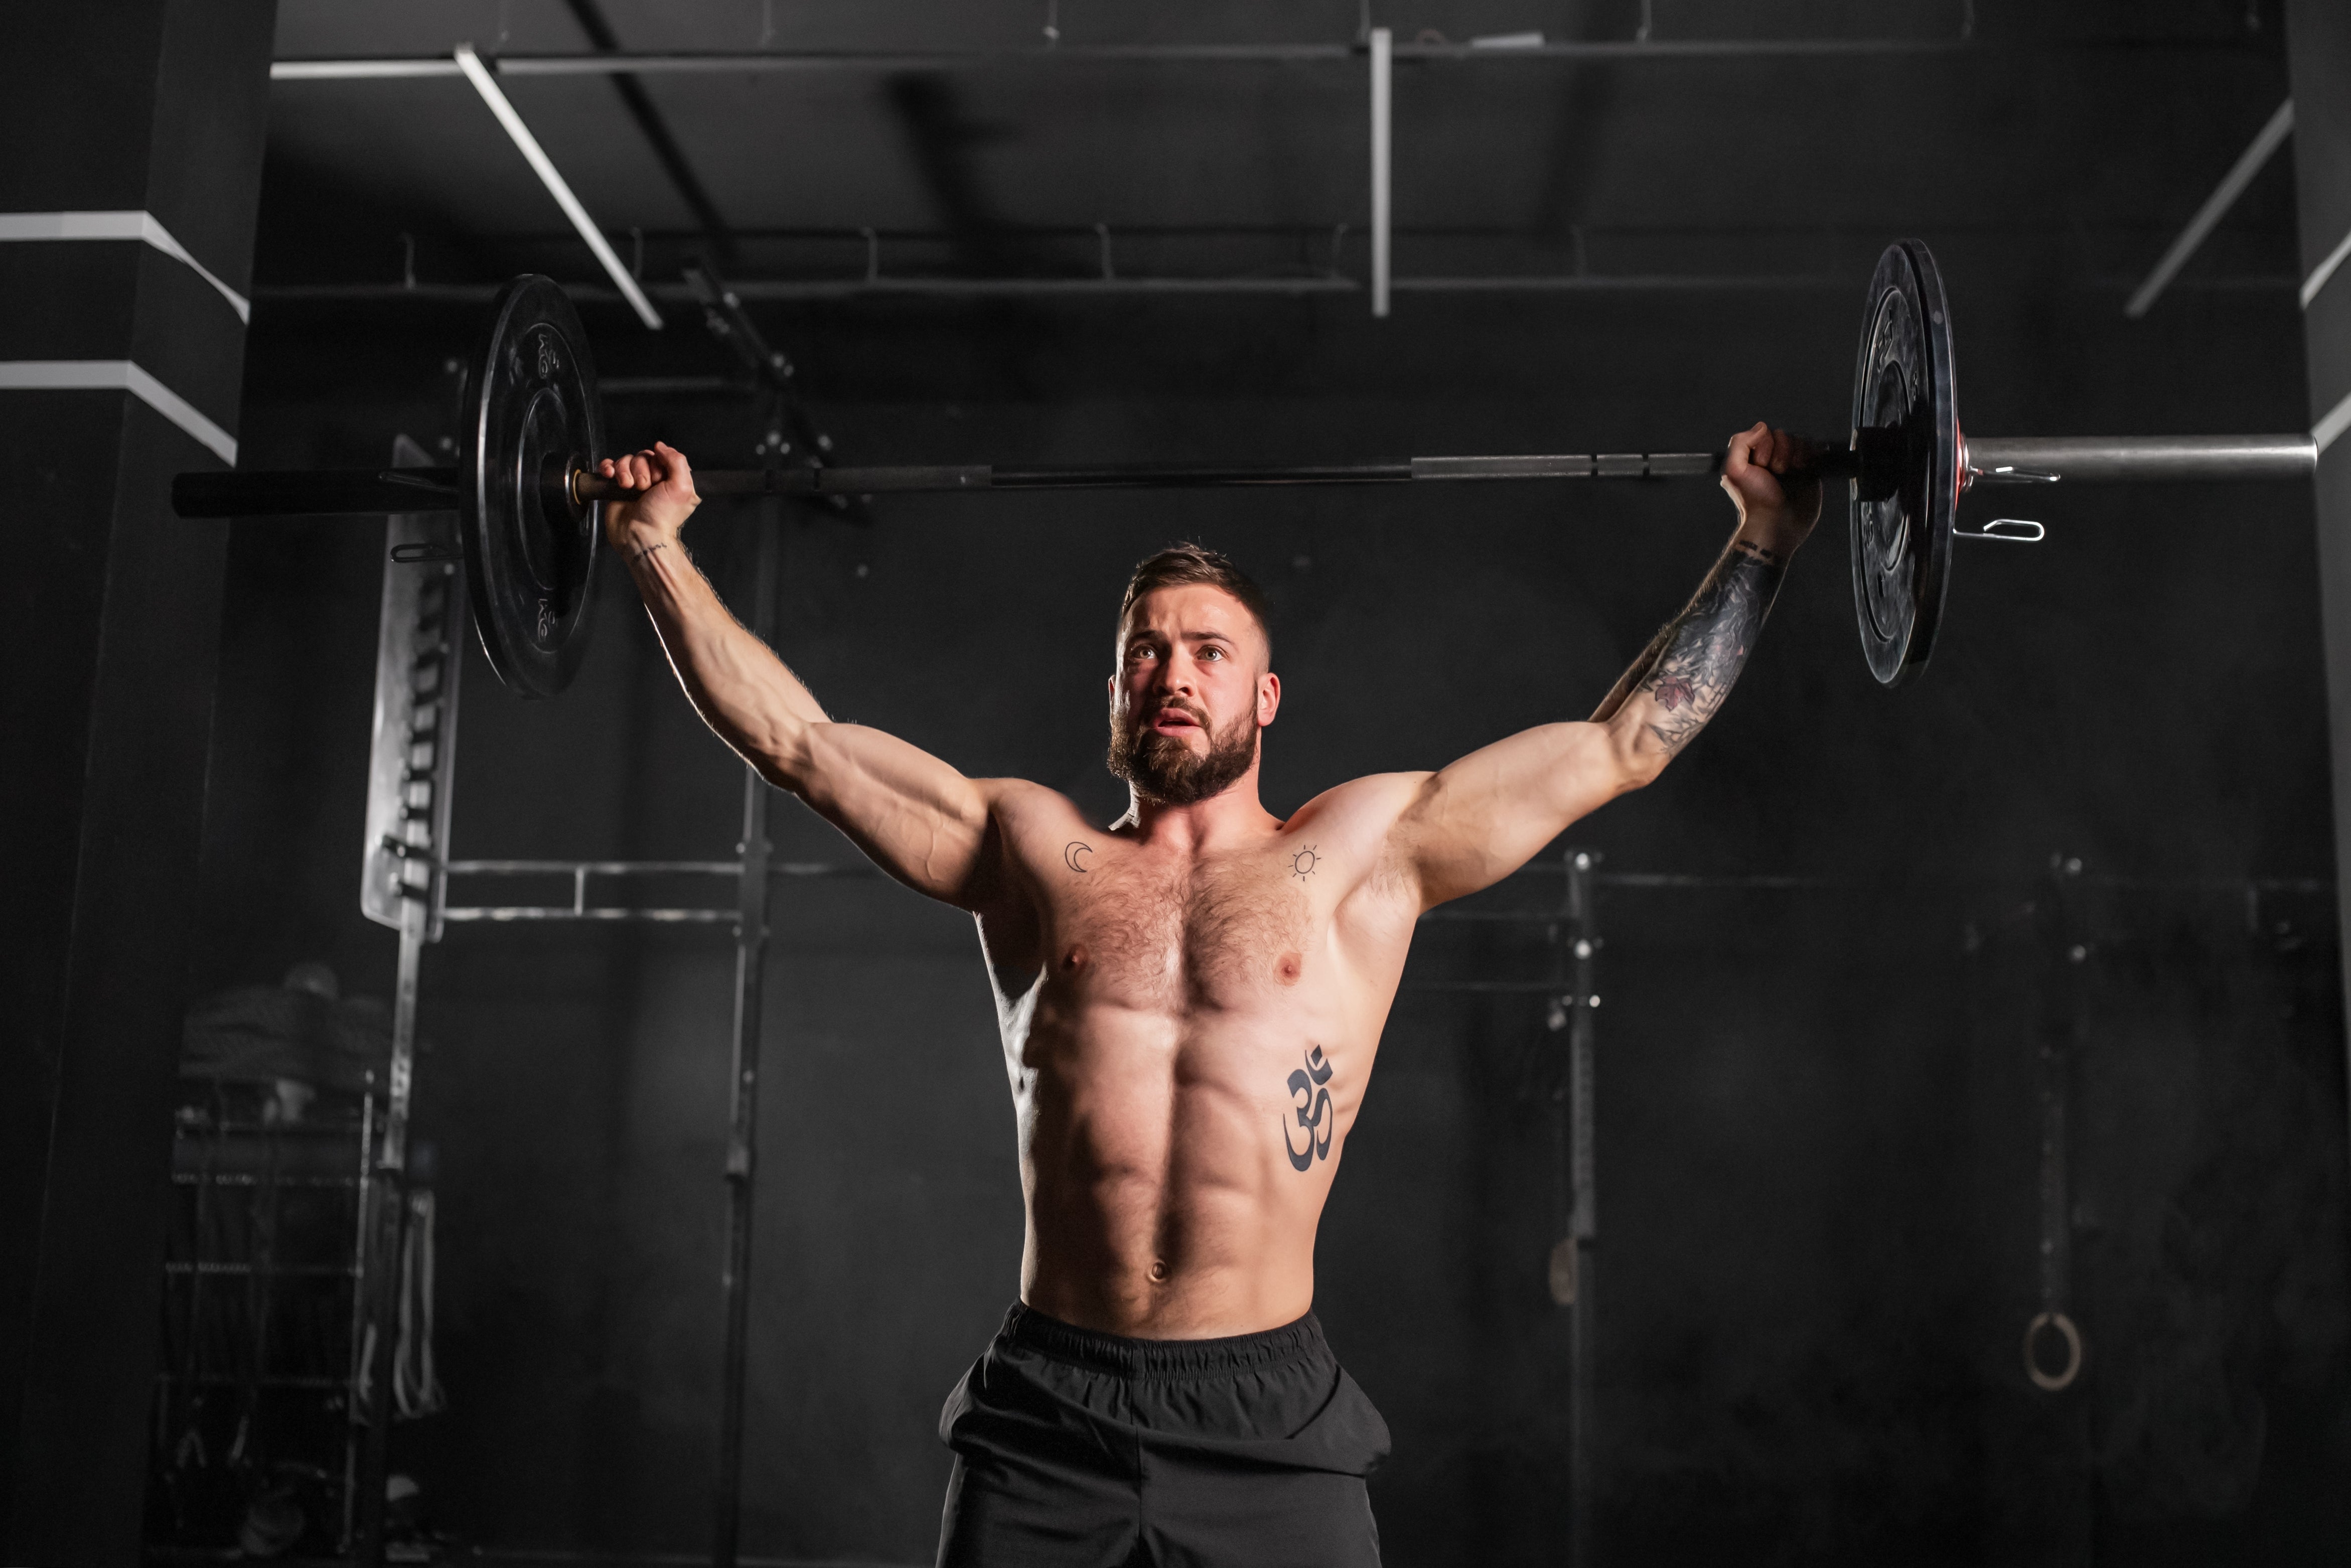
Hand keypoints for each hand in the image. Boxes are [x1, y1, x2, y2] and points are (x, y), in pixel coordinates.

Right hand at [599, 441, 700, 557]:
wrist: (639, 535)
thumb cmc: (661, 516)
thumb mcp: (682, 487)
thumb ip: (677, 461)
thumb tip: (661, 446)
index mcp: (671, 479)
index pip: (661, 455)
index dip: (657, 463)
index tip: (659, 479)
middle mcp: (653, 480)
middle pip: (642, 457)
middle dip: (640, 470)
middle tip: (644, 488)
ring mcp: (634, 484)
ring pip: (625, 460)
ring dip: (624, 471)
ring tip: (628, 487)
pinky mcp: (617, 488)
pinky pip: (610, 467)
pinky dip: (608, 468)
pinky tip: (611, 476)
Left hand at [1720, 422, 1822, 550]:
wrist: (1776, 524)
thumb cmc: (1755, 501)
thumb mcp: (1734, 471)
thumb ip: (1739, 443)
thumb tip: (1761, 426)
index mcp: (1754, 457)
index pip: (1766, 432)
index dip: (1765, 446)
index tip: (1761, 465)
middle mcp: (1773, 459)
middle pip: (1785, 435)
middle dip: (1781, 452)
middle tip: (1776, 473)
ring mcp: (1792, 465)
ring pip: (1800, 441)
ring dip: (1796, 455)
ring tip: (1790, 474)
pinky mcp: (1809, 471)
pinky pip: (1814, 450)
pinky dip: (1810, 456)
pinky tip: (1803, 470)